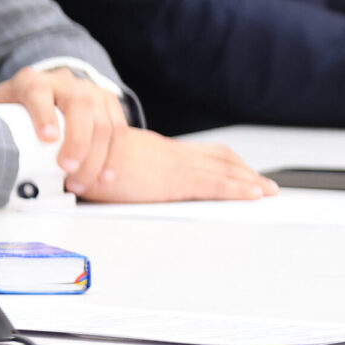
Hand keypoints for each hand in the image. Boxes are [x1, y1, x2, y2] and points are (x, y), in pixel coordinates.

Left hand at [0, 67, 128, 194]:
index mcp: (31, 82)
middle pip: (79, 105)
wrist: (53, 92)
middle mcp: (64, 82)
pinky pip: (119, 131)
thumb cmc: (20, 107)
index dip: (43, 113)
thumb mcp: (0, 108)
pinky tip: (105, 176)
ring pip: (104, 121)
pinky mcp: (109, 105)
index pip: (37, 91)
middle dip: (77, 141)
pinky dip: (114, 156)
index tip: (47, 139)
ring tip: (80, 183)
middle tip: (67, 170)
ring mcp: (90, 92)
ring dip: (96, 156)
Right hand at [77, 129, 278, 202]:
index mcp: (156, 149)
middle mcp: (170, 152)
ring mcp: (174, 164)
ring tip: (267, 190)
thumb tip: (116, 179)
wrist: (78, 151)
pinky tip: (254, 195)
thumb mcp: (106, 164)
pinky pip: (216, 183)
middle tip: (264, 183)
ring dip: (248, 179)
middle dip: (242, 170)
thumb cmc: (85, 161)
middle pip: (217, 158)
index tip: (240, 169)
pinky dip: (239, 188)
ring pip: (223, 168)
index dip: (223, 160)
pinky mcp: (175, 180)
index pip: (199, 152)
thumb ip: (120, 169)